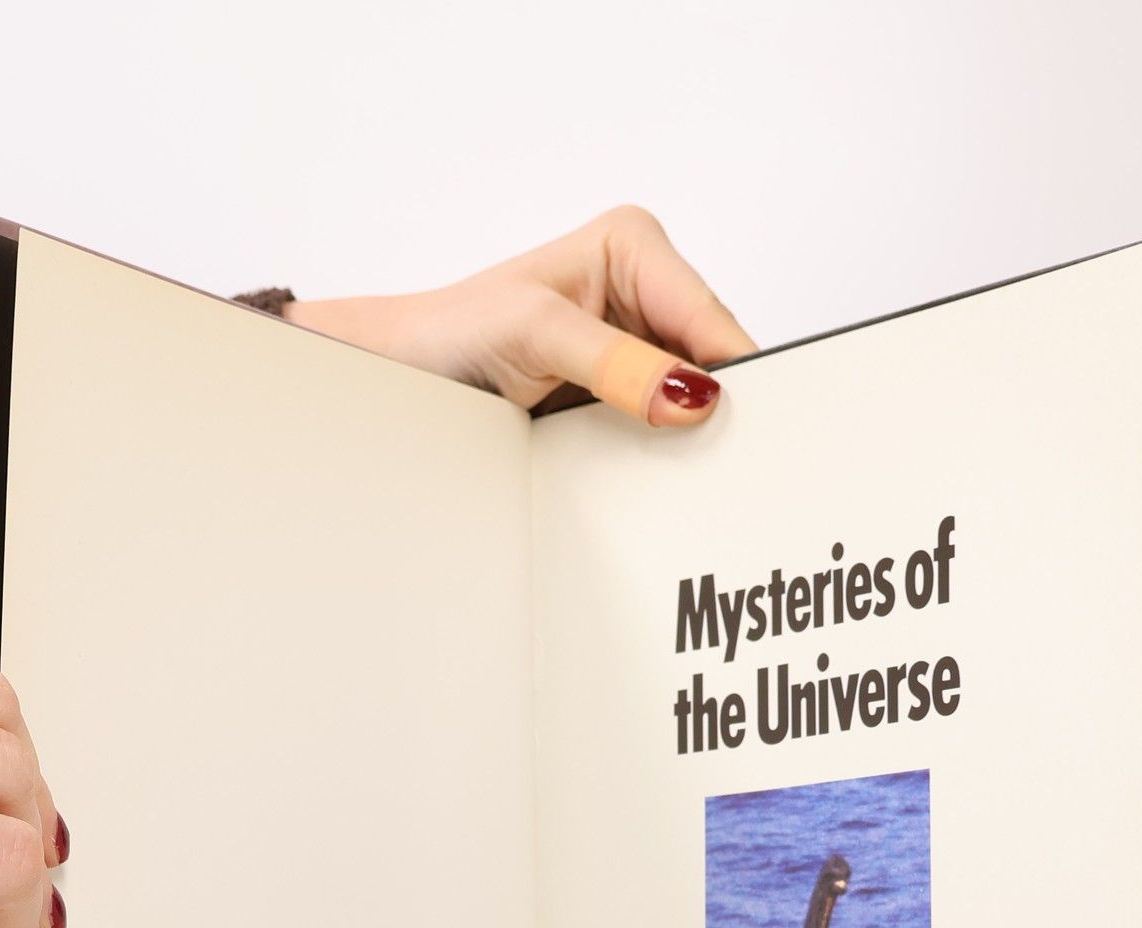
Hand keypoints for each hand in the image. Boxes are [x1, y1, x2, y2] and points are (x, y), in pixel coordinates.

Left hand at [287, 205, 756, 426]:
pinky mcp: (615, 395)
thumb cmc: (450, 334)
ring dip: (681, 435)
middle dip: (709, 406)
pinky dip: (656, 453)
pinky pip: (660, 430)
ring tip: (663, 461)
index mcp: (633, 247)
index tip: (741, 426)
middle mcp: (638, 291)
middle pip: (711, 361)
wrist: (401, 377)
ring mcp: (630, 348)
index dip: (734, 374)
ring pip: (691, 401)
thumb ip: (619, 363)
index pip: (711, 318)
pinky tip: (643, 467)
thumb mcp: (539, 335)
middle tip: (706, 456)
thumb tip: (692, 395)